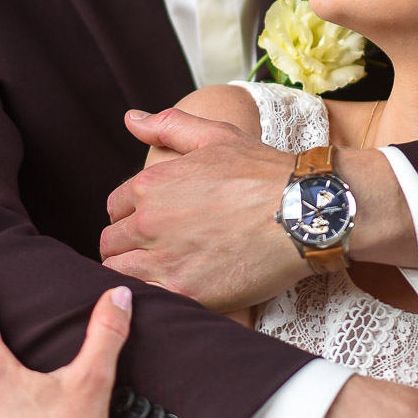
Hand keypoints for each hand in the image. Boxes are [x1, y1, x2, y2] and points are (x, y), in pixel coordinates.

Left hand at [102, 108, 304, 308]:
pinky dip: (150, 297)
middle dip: (129, 246)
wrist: (306, 212)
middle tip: (159, 252)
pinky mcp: (184, 292)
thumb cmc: (264, 172)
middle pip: (112, 243)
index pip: (115, 208)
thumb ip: (168, 127)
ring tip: (164, 273)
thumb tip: (131, 118)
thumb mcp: (216, 136)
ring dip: (135, 273)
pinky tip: (172, 292)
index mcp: (151, 184)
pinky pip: (144, 299)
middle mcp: (149, 221)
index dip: (131, 217)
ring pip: (120, 273)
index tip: (154, 226)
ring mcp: (164, 259)